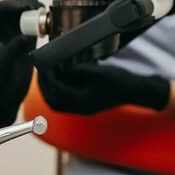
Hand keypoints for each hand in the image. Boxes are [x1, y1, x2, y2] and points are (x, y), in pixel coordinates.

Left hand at [0, 0, 42, 128]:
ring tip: (43, 16)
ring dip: (35, 6)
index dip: (14, 4)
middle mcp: (4, 26)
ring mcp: (17, 31)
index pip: (2, 7)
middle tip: (36, 9)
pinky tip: (48, 24)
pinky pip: (37, 21)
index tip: (26, 9)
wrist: (3, 95)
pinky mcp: (29, 38)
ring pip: (26, 8)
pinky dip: (43, 19)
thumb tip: (26, 36)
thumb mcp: (1, 64)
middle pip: (14, 1)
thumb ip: (12, 48)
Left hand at [36, 61, 169, 115]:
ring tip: (46, 77)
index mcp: (81, 101)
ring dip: (49, 92)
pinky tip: (59, 82)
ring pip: (57, 105)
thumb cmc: (118, 81)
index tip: (44, 65)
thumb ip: (77, 71)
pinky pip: (64, 105)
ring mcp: (82, 110)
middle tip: (40, 71)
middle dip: (44, 86)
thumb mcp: (96, 71)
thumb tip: (61, 69)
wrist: (133, 91)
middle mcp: (79, 108)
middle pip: (52, 101)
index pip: (56, 89)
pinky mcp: (85, 107)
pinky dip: (57, 94)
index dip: (48, 76)